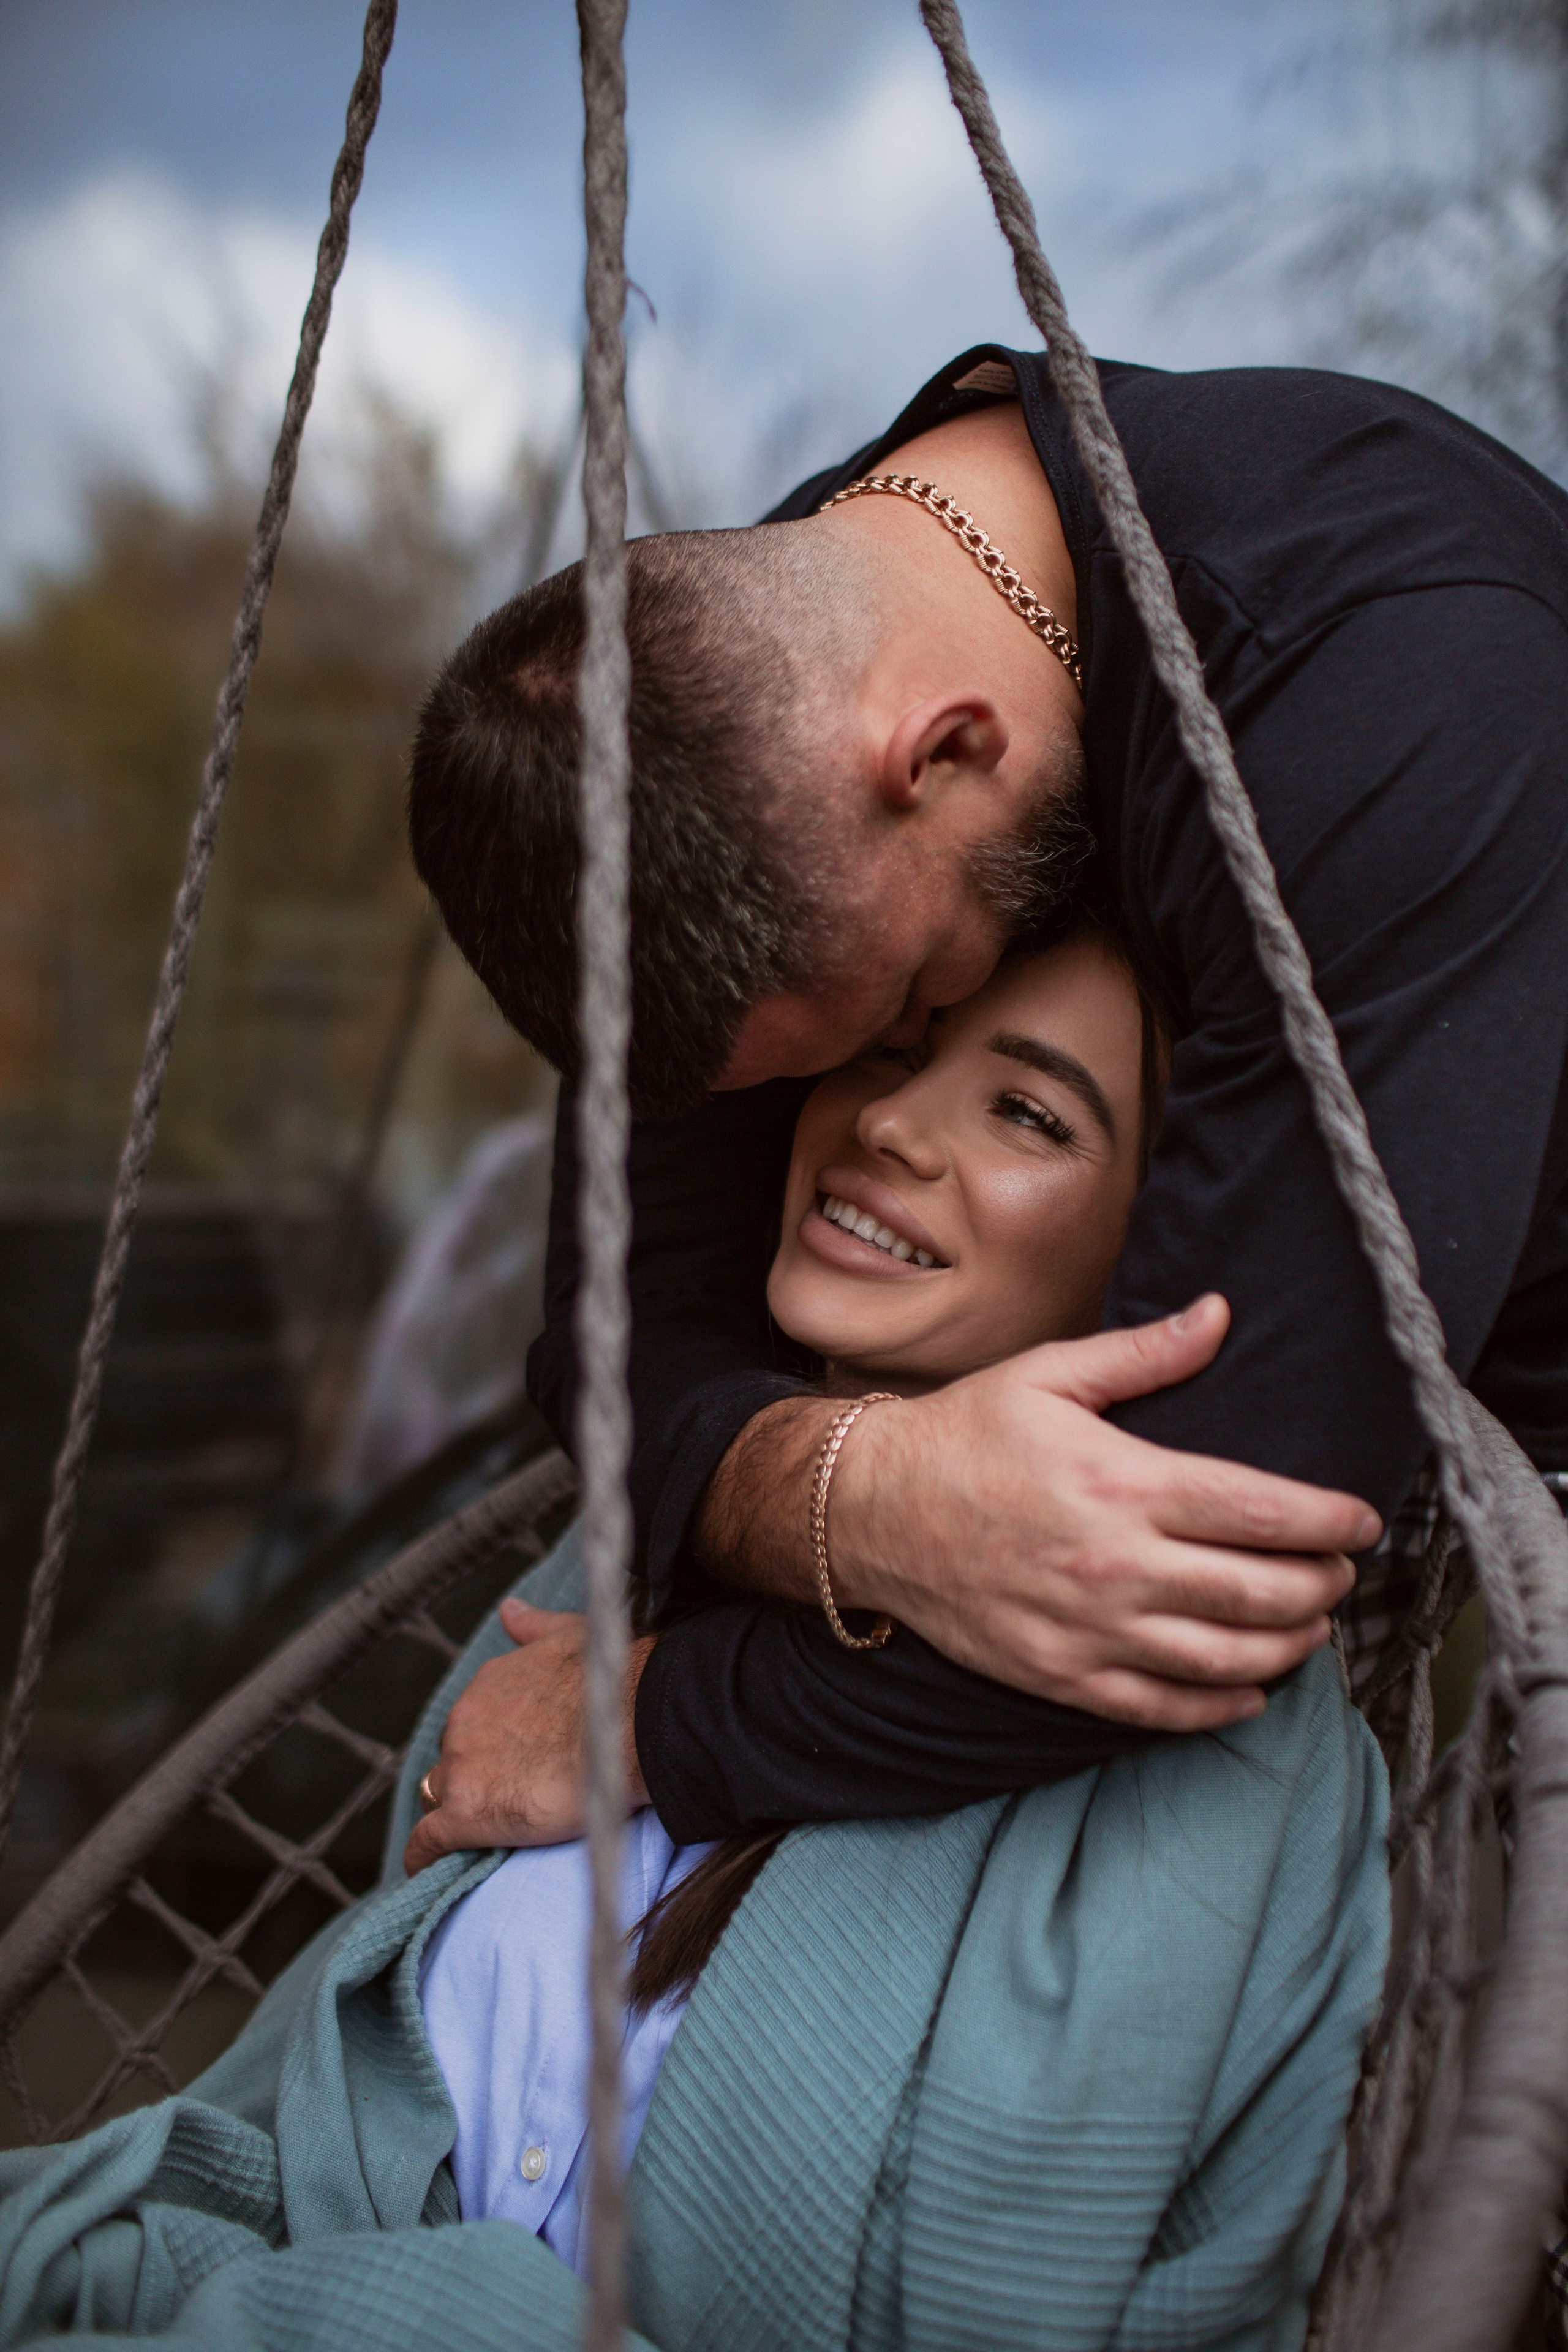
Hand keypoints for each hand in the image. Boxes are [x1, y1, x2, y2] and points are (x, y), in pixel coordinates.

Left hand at [402, 1602, 653, 1876]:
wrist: (632, 1725)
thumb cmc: (613, 1680)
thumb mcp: (569, 1635)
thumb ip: (533, 1626)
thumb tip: (509, 1610)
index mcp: (488, 1684)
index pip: (471, 1722)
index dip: (488, 1744)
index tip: (508, 1757)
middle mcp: (464, 1722)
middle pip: (453, 1759)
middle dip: (474, 1774)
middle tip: (512, 1793)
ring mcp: (462, 1768)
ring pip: (441, 1796)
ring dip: (459, 1808)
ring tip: (488, 1829)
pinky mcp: (465, 1814)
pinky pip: (427, 1841)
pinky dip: (425, 1854)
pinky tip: (429, 1865)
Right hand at [828, 1295, 1375, 1730]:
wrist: (870, 1511)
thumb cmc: (963, 1434)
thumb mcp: (1049, 1375)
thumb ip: (1144, 1353)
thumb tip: (1219, 1312)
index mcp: (1123, 1483)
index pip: (1259, 1511)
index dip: (1327, 1521)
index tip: (1363, 1521)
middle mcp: (1117, 1565)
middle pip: (1260, 1592)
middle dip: (1321, 1585)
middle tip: (1341, 1572)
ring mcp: (1091, 1629)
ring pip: (1226, 1659)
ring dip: (1288, 1646)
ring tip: (1311, 1625)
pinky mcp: (1062, 1676)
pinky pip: (1163, 1707)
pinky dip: (1221, 1705)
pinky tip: (1252, 1690)